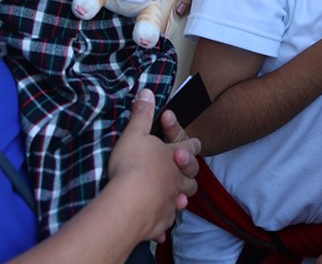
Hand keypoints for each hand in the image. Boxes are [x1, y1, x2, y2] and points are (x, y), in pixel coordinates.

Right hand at [106, 90, 200, 241]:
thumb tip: (148, 92)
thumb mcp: (134, 133)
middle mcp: (176, 180)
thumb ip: (142, 114)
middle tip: (179, 174)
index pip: (190, 147)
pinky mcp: (161, 222)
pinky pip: (166, 223)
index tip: (191, 144)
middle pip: (191, 178)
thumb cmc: (132, 165)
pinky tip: (158, 230)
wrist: (129, 201)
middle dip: (188, 176)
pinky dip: (163, 223)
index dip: (191, 144)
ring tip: (173, 198)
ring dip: (179, 199)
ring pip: (182, 201)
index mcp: (172, 156)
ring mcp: (171, 202)